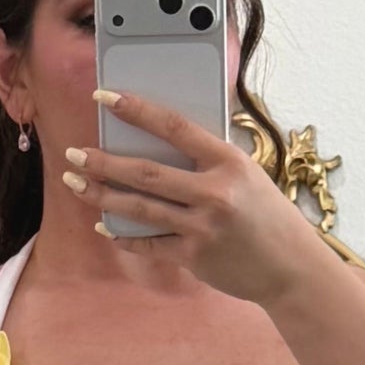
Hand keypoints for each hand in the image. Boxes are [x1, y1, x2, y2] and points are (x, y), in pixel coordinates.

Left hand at [65, 87, 328, 308]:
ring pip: (140, 208)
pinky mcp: (195, 258)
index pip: (174, 126)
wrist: (290, 267)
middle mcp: (214, 192)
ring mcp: (203, 227)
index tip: (105, 97)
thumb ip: (209, 159)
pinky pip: (150, 244)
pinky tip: (105, 227)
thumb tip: (161, 142)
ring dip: (102, 195)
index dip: (136, 109)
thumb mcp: (247, 174)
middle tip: (73, 153)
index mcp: (228, 160)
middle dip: (103, 162)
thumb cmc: (267, 216)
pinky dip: (125, 236)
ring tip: (74, 183)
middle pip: (146, 172)